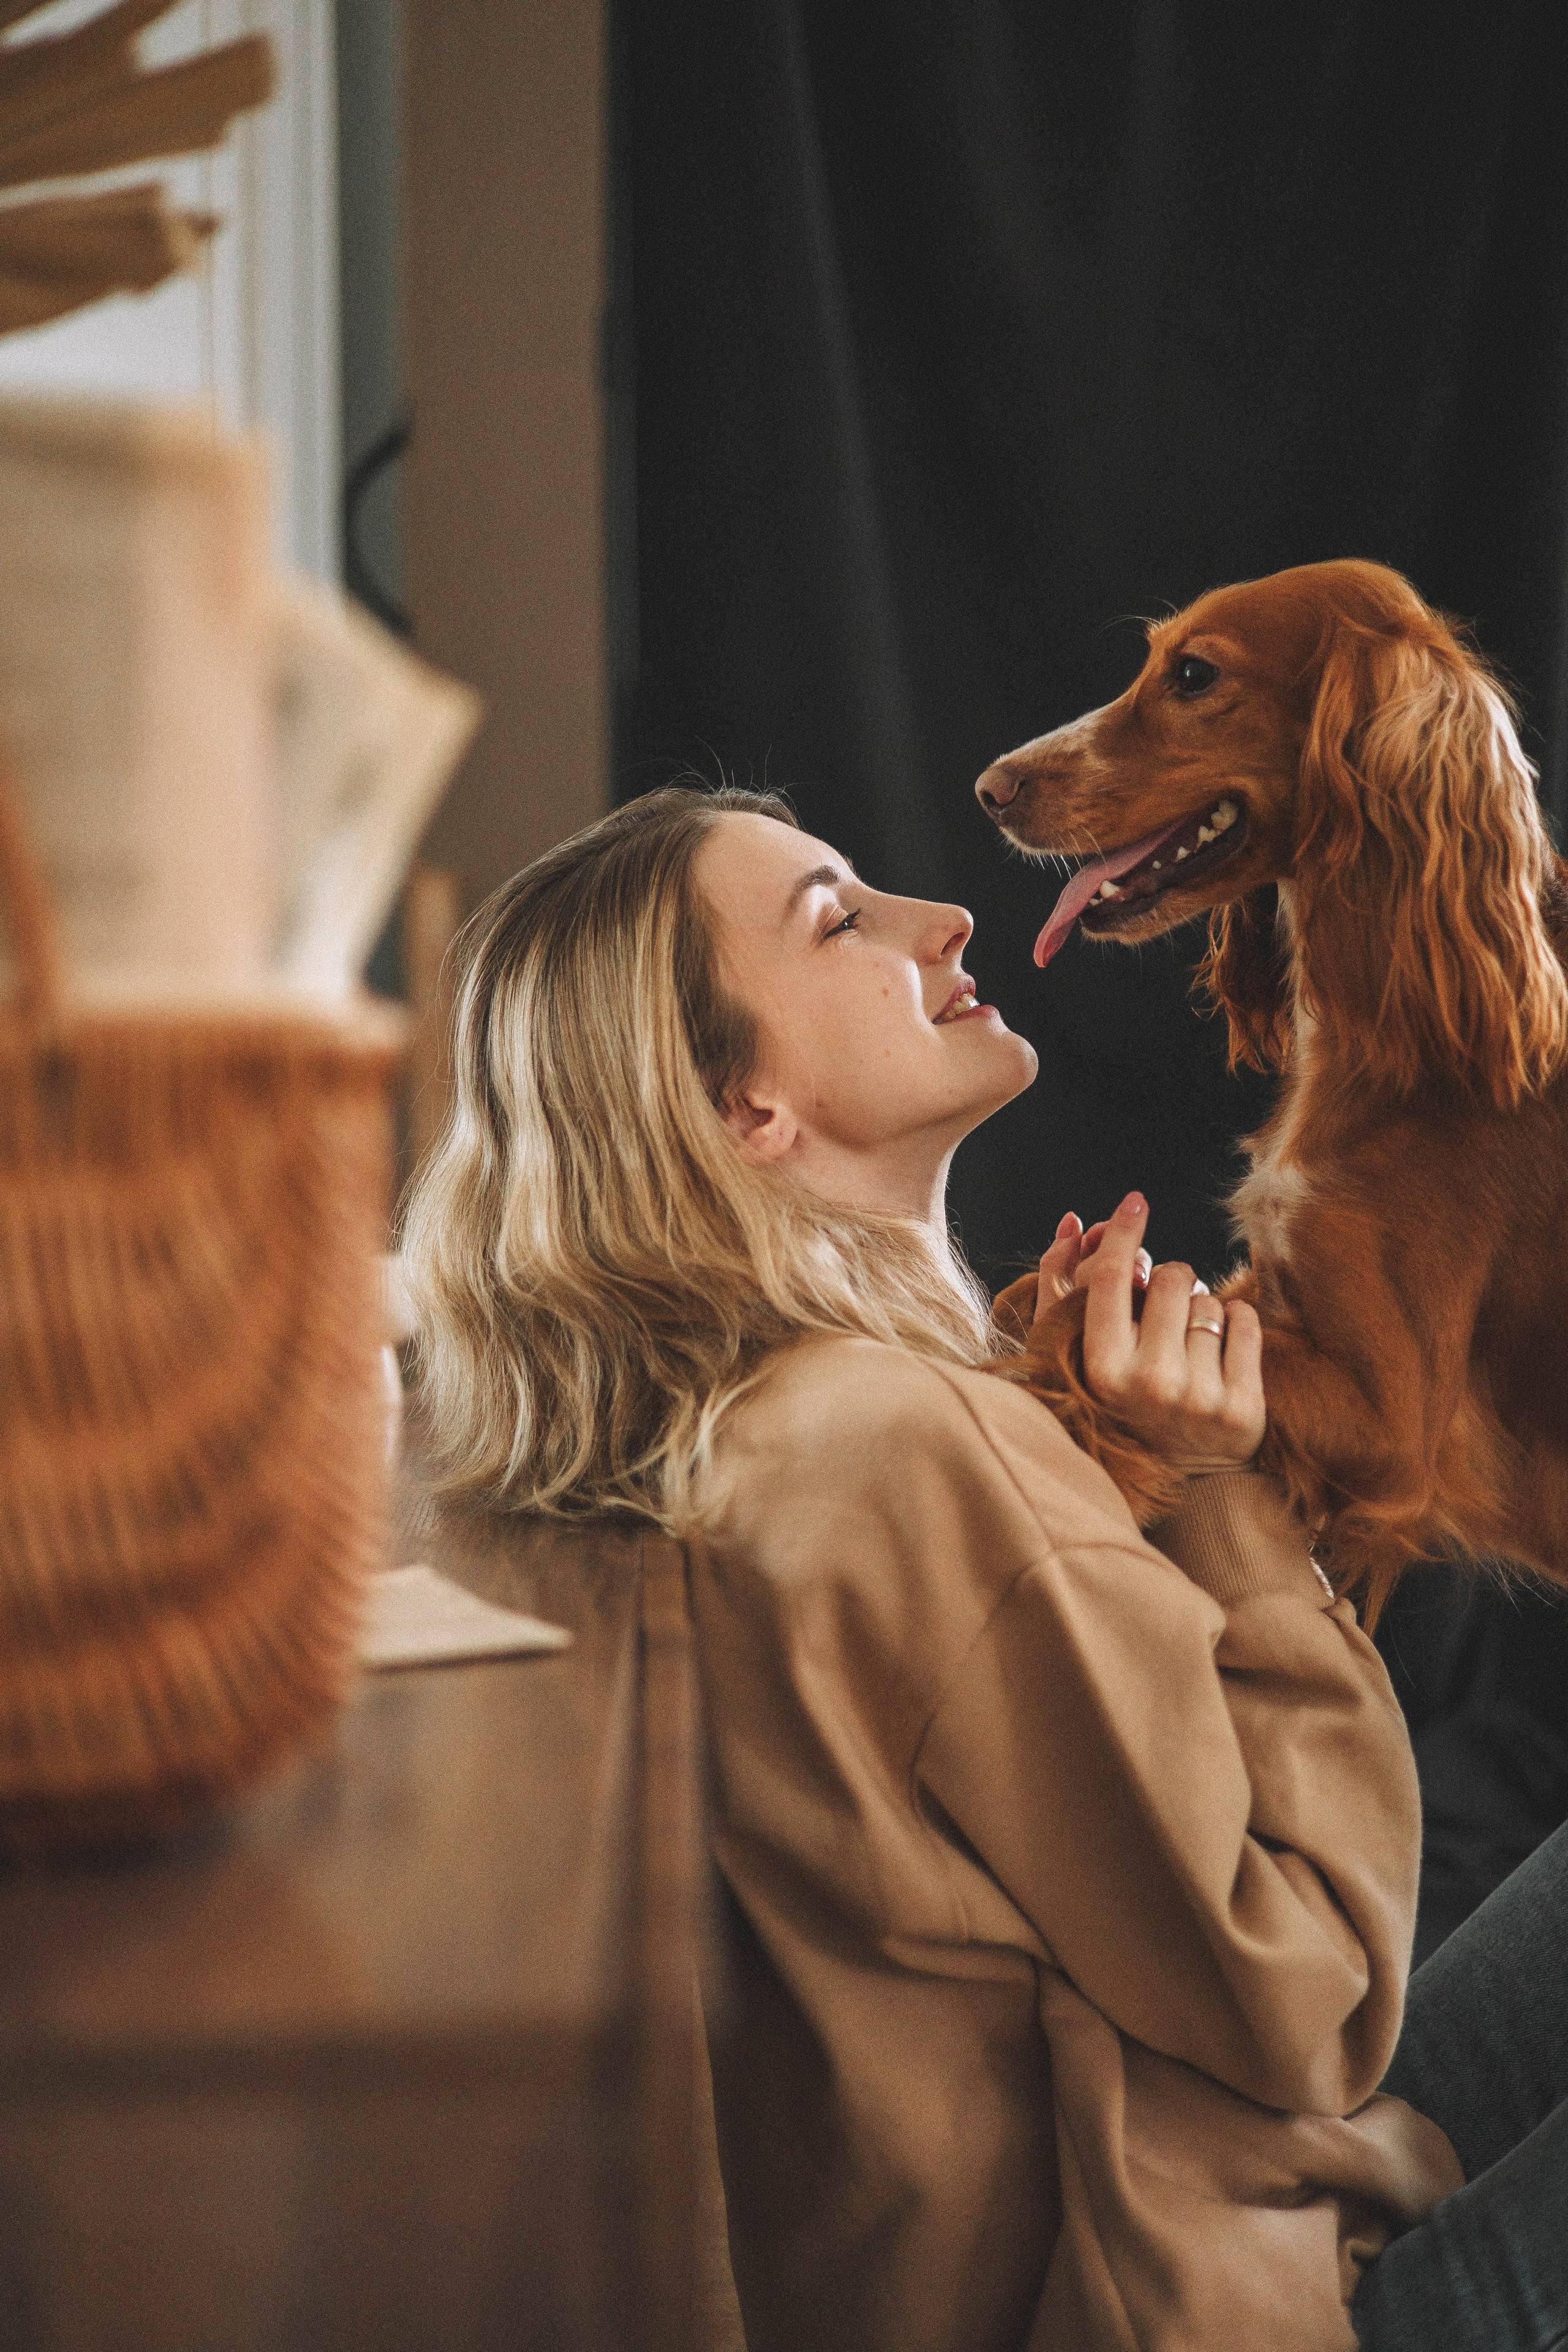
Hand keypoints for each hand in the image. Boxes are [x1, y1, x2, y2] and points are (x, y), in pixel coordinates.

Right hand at [1036, 1196, 1264, 1471]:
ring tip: (1189, 1344)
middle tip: (1165, 1312)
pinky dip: (1237, 1322)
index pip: (1112, 1278)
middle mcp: (1148, 1384)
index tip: (1134, 1202)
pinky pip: (1246, 1321)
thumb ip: (1066, 1286)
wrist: (1180, 1476)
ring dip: (1201, 1309)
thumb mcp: (1083, 1351)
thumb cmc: (1124, 1399)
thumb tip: (1073, 1221)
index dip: (1123, 1232)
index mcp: (1101, 1370)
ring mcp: (1198, 1399)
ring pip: (1209, 1300)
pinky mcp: (1243, 1409)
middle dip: (1170, 1281)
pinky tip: (1221, 1349)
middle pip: (1170, 1278)